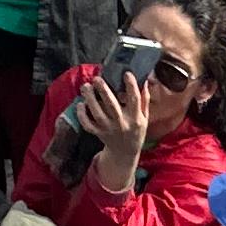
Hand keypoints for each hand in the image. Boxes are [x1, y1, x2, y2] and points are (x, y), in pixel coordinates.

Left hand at [67, 65, 152, 184]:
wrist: (125, 152)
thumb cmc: (136, 131)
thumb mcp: (145, 118)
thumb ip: (144, 100)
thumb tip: (144, 80)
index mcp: (136, 119)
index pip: (134, 100)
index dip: (131, 85)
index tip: (126, 73)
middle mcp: (122, 124)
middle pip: (112, 106)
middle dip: (104, 90)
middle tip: (97, 78)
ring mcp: (108, 129)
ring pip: (97, 114)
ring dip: (90, 99)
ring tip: (86, 86)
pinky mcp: (98, 133)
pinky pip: (87, 125)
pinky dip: (82, 115)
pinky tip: (81, 104)